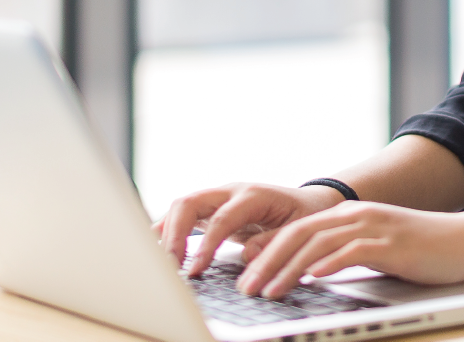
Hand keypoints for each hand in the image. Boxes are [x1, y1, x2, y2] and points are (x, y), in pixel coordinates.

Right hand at [153, 182, 343, 275]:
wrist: (309, 203)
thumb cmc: (304, 217)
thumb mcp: (298, 231)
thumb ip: (273, 242)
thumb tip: (247, 256)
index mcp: (253, 195)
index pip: (221, 219)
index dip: (205, 246)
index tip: (193, 272)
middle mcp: (231, 192)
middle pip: (190, 202)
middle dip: (174, 234)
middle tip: (168, 268)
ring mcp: (218, 199)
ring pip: (181, 206)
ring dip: (166, 233)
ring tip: (158, 265)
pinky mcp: (211, 210)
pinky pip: (182, 216)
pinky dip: (166, 231)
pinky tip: (155, 251)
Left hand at [237, 200, 463, 298]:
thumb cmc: (421, 251)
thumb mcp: (375, 249)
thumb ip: (345, 254)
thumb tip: (308, 274)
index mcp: (349, 216)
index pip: (297, 231)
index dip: (267, 253)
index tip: (245, 277)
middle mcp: (357, 216)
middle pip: (300, 234)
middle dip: (268, 262)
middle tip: (246, 288)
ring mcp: (375, 227)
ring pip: (319, 243)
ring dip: (289, 268)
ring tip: (269, 291)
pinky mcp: (392, 243)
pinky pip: (354, 250)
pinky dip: (330, 264)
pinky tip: (313, 278)